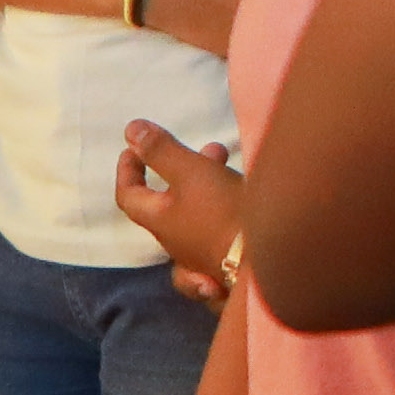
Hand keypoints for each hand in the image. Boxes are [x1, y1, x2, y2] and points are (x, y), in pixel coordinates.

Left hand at [113, 124, 243, 293]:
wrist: (266, 261)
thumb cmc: (224, 212)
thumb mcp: (190, 171)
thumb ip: (160, 151)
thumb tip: (130, 131)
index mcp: (159, 220)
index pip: (129, 195)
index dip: (127, 170)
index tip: (133, 149)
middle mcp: (176, 242)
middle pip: (168, 201)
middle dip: (182, 168)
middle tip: (207, 148)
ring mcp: (202, 257)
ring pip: (197, 214)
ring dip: (208, 183)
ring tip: (230, 161)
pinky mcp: (229, 263)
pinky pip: (220, 232)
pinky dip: (225, 210)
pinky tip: (234, 194)